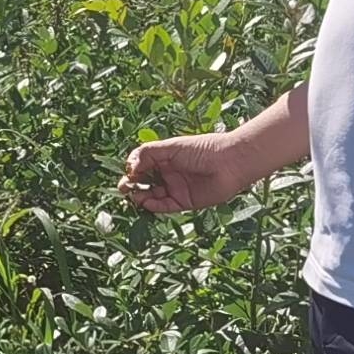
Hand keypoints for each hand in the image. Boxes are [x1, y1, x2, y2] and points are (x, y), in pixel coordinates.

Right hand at [119, 130, 249, 214]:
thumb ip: (148, 154)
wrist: (230, 163)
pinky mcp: (185, 202)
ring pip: (152, 195)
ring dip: (140, 196)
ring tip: (133, 195)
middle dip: (132, 185)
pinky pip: (164, 206)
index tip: (128, 172)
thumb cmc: (203, 149)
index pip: (142, 164)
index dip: (133, 169)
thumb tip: (130, 167)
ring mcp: (177, 188)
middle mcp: (170, 173)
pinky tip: (146, 202)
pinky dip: (153, 206)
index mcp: (166, 157)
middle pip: (145, 181)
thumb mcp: (171, 147)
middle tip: (123, 188)